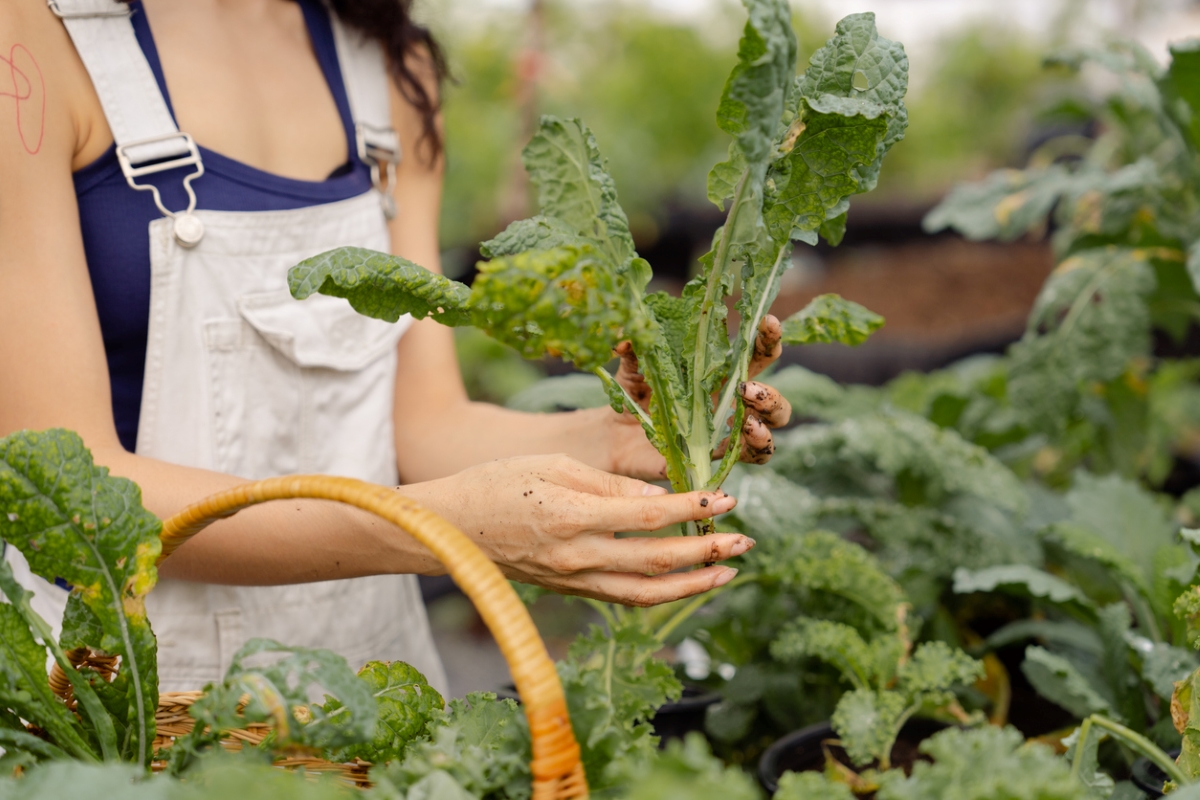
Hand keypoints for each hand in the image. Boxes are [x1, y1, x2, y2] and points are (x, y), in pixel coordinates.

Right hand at [403, 454, 753, 605]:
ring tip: (728, 572)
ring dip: (692, 585)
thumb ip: (607, 483)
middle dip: (707, 553)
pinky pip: (624, 598)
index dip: (691, 508)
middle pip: (656, 562)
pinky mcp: (571, 590)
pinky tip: (686, 582)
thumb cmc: (497, 482)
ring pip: (645, 594)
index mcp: (571, 516)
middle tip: (744, 540)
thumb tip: (658, 498)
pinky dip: (661, 593)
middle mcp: (576, 557)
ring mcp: (573, 580)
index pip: (647, 516)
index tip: (725, 497)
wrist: (449, 528)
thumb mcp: (552, 466)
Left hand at [610, 314, 792, 472]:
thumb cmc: (632, 397)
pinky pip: (749, 456)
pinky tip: (747, 432)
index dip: (767, 338)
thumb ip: (633, 353)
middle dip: (771, 391)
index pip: (753, 355)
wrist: (615, 437)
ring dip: (769, 418)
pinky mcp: (715, 457)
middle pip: (772, 398)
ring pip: (769, 427)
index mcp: (717, 375)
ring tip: (749, 416)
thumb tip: (625, 340)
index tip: (769, 322)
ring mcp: (724, 432)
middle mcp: (728, 404)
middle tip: (746, 388)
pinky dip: (757, 445)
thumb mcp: (630, 370)